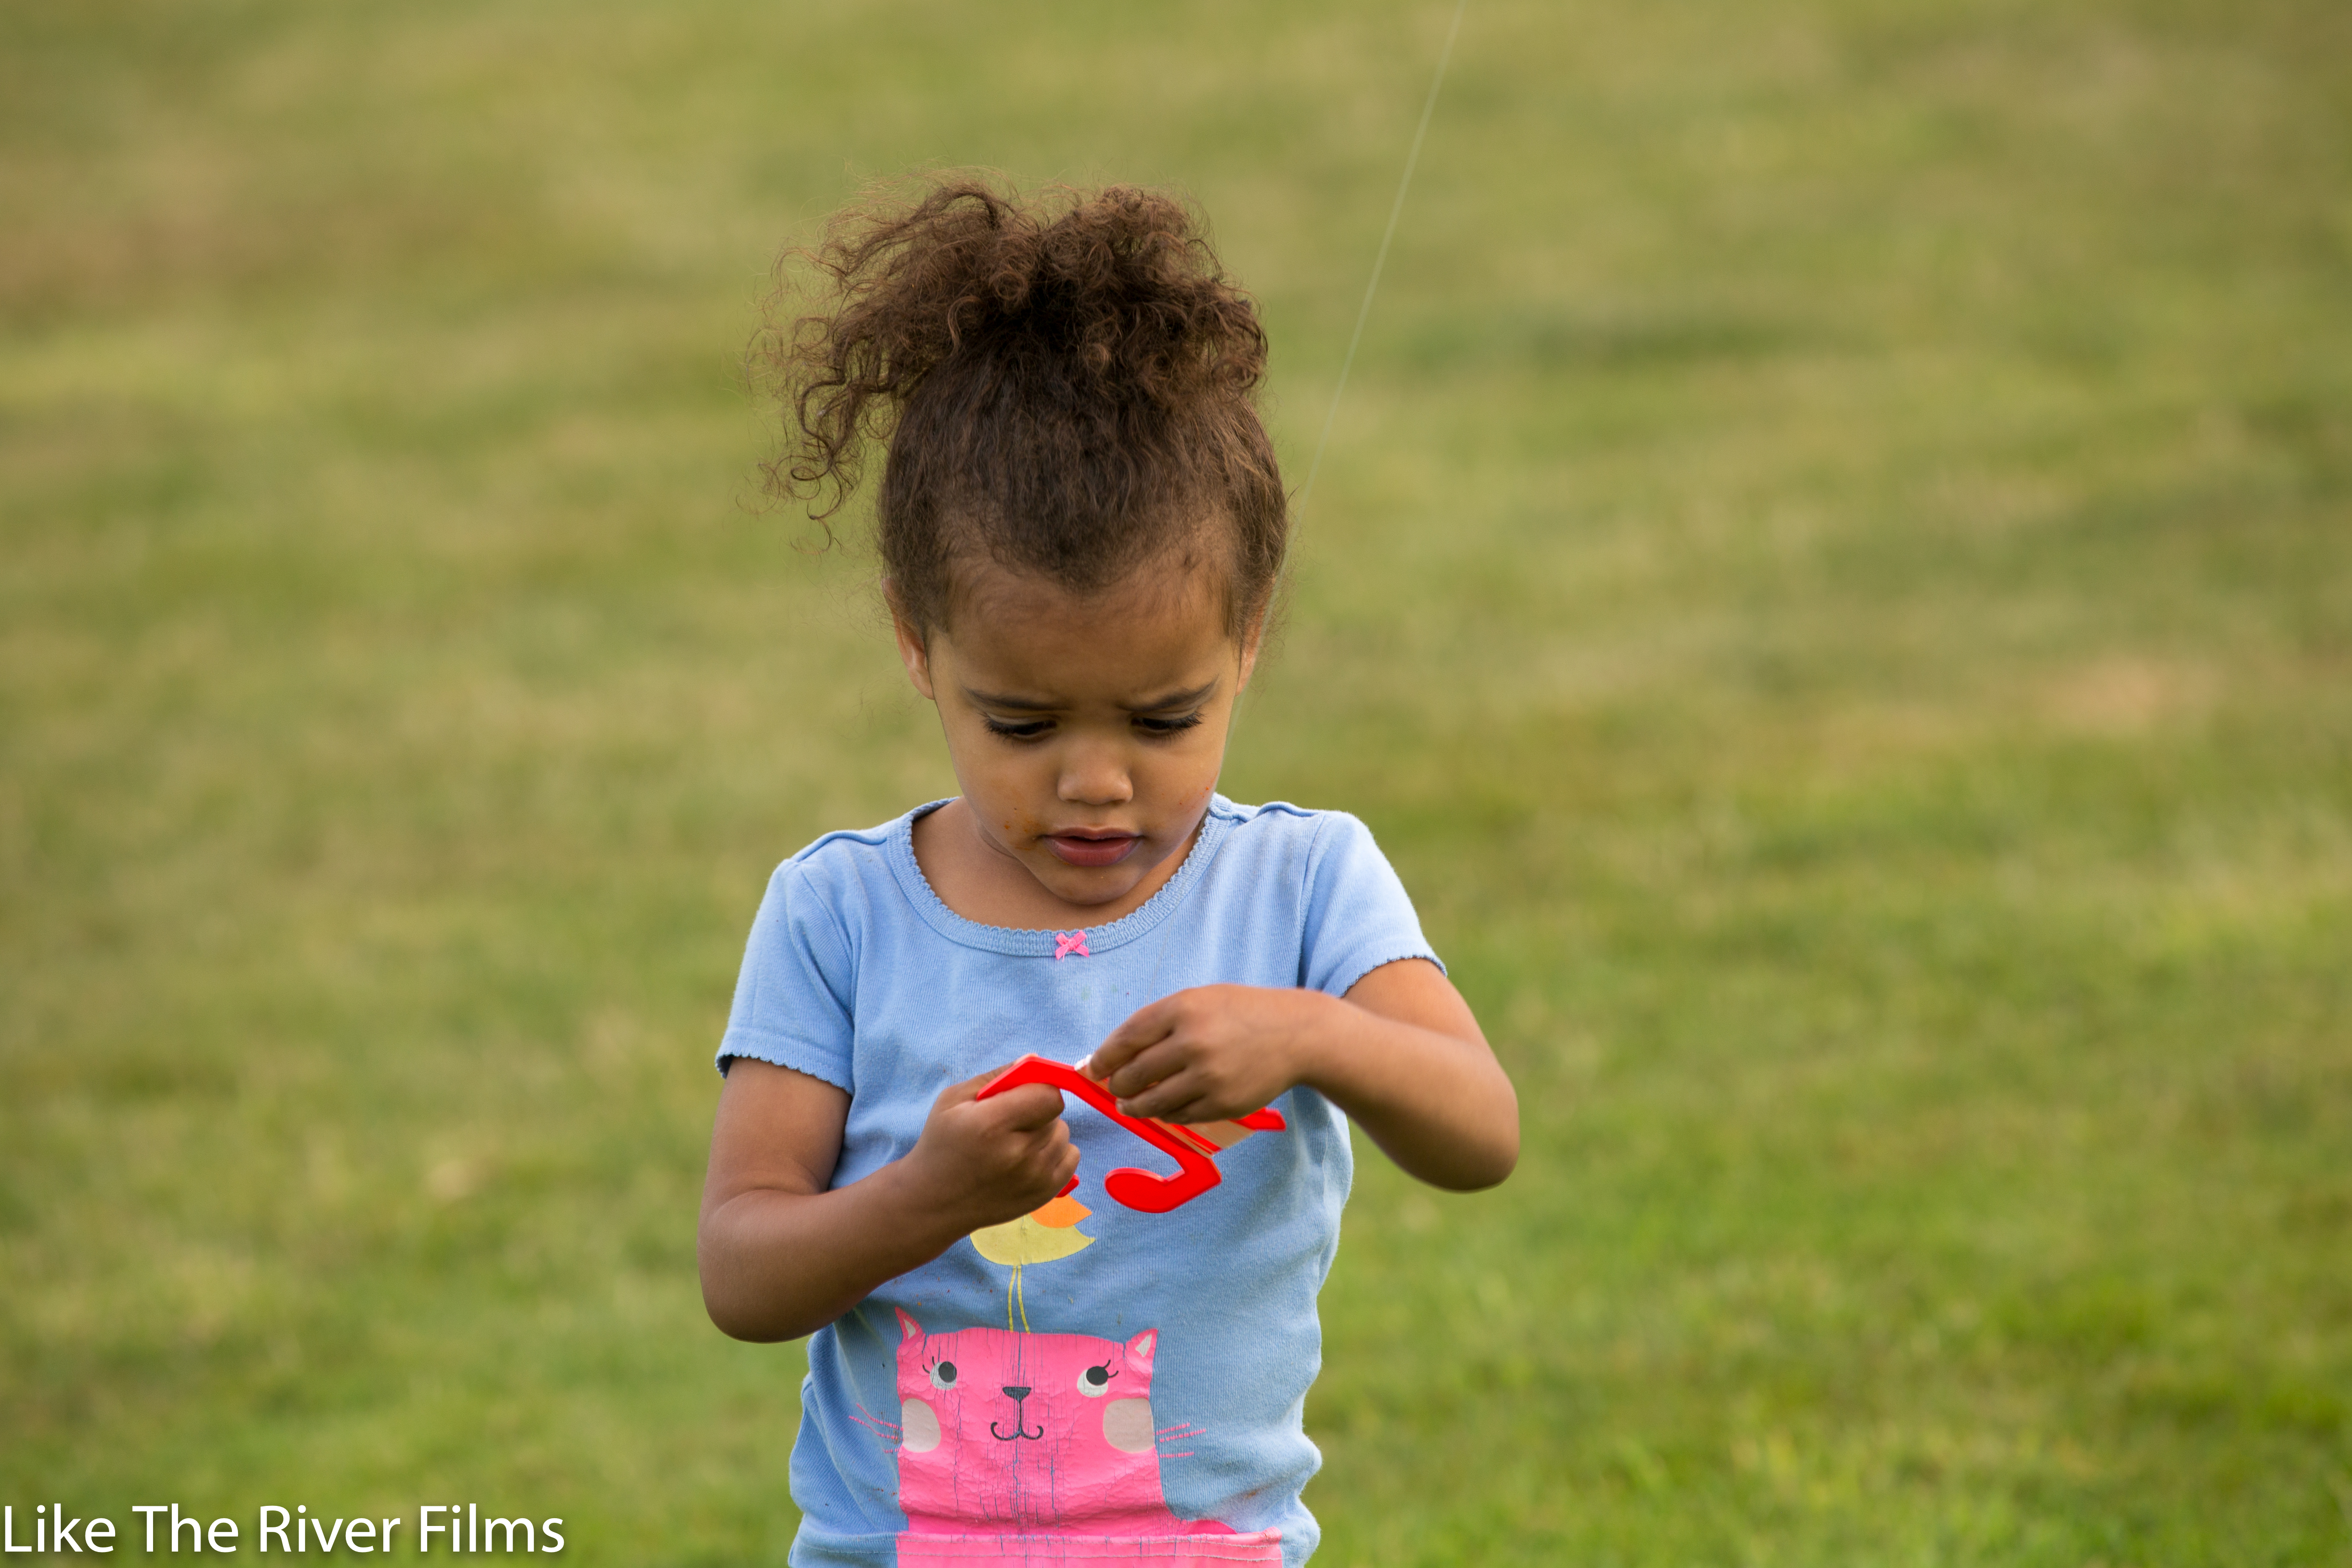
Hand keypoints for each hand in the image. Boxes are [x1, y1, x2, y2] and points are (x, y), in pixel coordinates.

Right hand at [900, 1067, 1080, 1231]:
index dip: (1037, 1089)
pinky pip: (1071, 1158)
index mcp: (991, 1125)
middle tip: (1010, 1122)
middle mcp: (1017, 1154)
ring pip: (1064, 1135)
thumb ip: (997, 1076)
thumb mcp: (953, 1100)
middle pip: (1055, 1115)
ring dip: (1046, 1133)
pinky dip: (1056, 1153)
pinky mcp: (1043, 1195)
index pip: (1047, 1095)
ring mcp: (1033, 1179)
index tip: (1021, 1095)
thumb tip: (1034, 1059)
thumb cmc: (942, 1143)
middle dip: (1036, 1111)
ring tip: (1016, 1142)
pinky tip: (1029, 1157)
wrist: (933, 1202)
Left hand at [1088, 985, 1327, 1123]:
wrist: (1296, 1035)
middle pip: (1133, 1075)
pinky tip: (1165, 1107)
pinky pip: (1179, 1116)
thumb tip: (1113, 1055)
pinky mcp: (1221, 1104)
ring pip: (1151, 1103)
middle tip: (1115, 1087)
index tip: (1093, 1068)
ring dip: (1134, 1107)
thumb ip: (1159, 1023)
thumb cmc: (1242, 1014)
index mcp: (1182, 1010)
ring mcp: (1207, 1077)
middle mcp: (1192, 1043)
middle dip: (1118, 1085)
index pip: (1125, 1039)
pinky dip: (1166, 1114)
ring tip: (1130, 1105)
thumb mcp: (1200, 1000)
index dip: (1103, 1058)